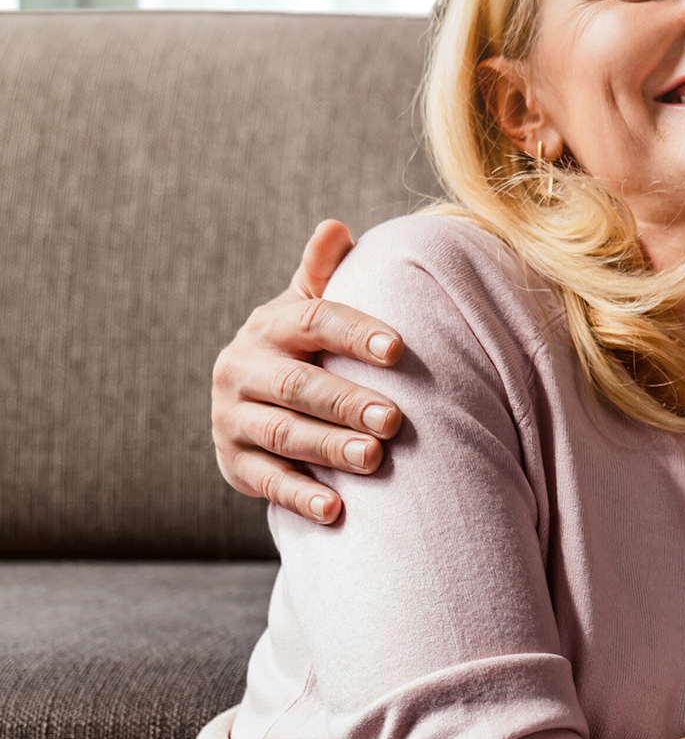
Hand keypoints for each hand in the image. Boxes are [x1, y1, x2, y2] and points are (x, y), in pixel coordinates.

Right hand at [210, 219, 405, 523]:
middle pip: (299, 384)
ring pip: (284, 433)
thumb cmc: (302, 353)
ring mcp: (233, 418)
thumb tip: (336, 229)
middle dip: (348, 401)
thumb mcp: (305, 313)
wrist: (253, 405)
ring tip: (375, 459)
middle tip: (395, 419)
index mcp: (269, 327)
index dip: (354, 334)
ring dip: (330, 446)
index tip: (398, 350)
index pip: (312, 321)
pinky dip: (302, 495)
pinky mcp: (235, 463)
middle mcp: (242, 369)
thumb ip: (322, 277)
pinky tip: (338, 510)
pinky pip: (269, 482)